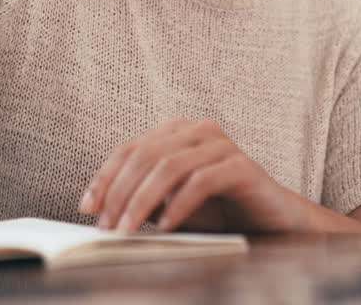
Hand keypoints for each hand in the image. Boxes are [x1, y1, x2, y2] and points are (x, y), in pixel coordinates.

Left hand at [78, 119, 305, 233]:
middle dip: (120, 191)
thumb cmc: (219, 212)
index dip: (105, 177)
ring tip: (129, 229)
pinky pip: (202, 180)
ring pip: (170, 165)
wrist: (273, 223)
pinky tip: (167, 225)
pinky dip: (179, 204)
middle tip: (107, 225)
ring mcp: (223, 145)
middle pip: (146, 155)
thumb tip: (102, 211)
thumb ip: (143, 200)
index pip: (130, 149)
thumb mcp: (170, 205)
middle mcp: (199, 131)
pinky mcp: (242, 166)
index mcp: (177, 133)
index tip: (87, 206)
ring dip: (143, 200)